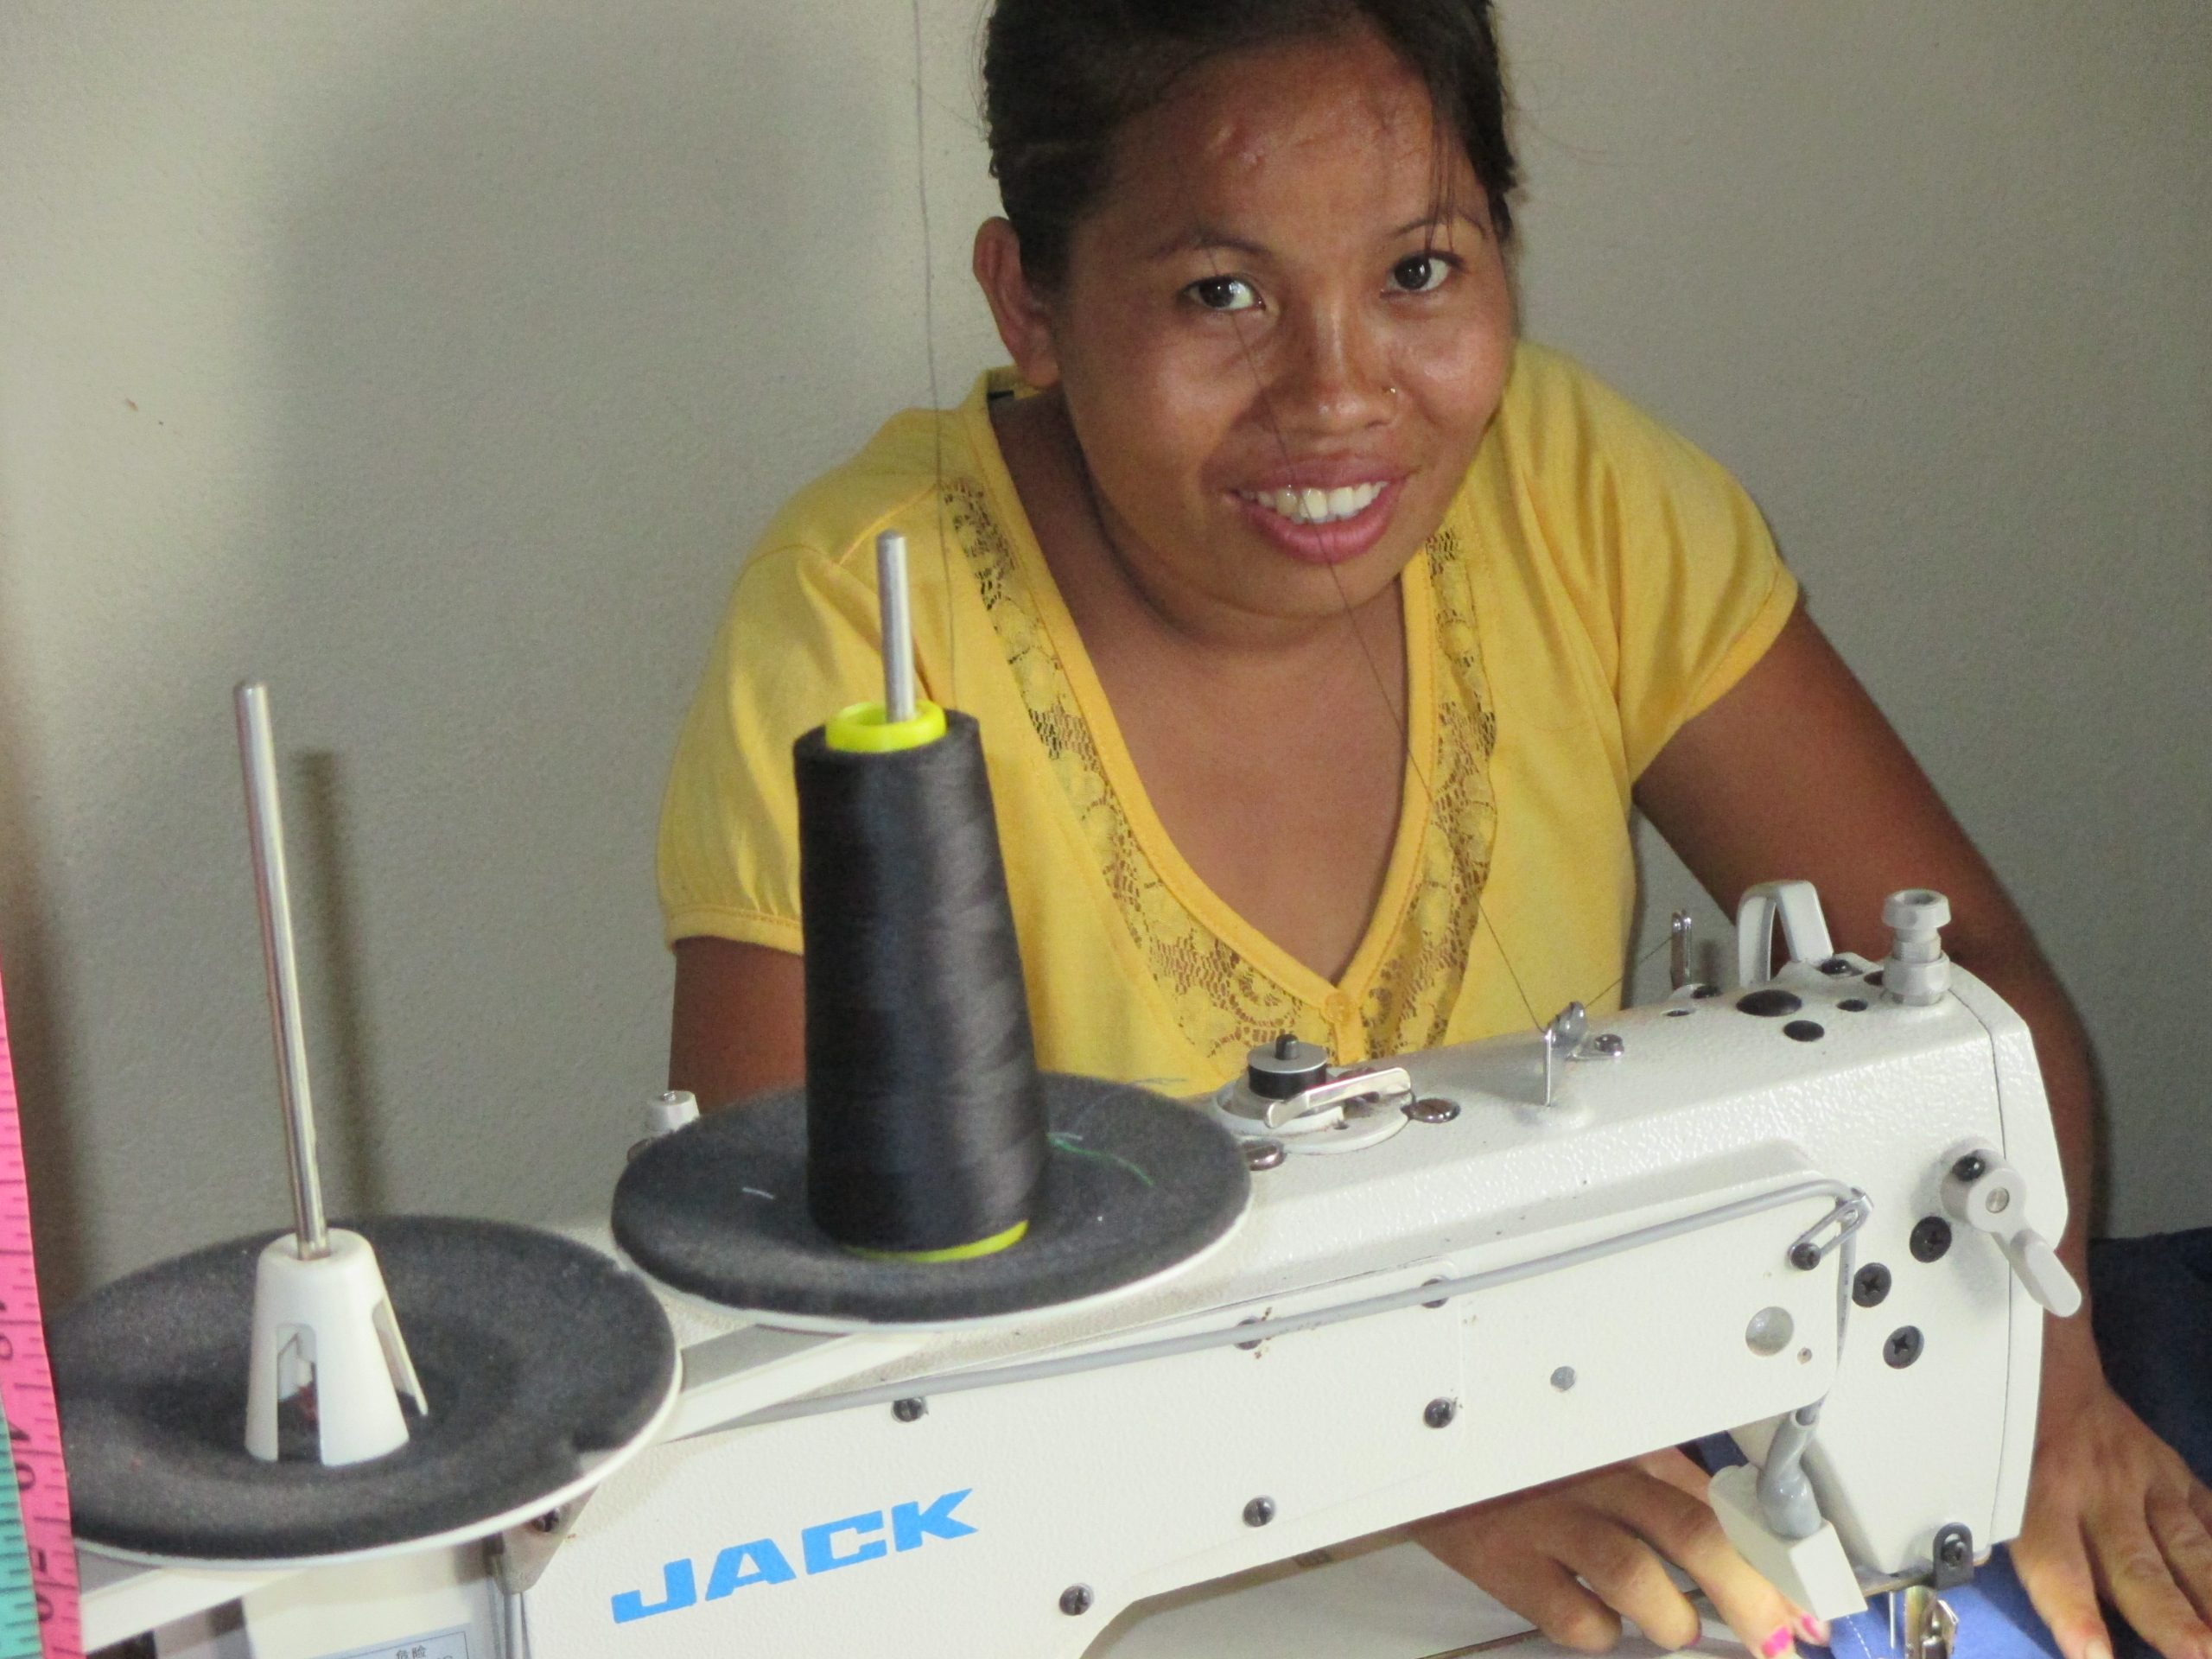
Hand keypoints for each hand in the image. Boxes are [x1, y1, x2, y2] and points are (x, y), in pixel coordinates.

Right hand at [1416, 1449, 1824, 1655]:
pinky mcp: (1506, 1564)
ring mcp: (1549, 1521)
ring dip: (1673, 1619)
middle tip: (1774, 1642)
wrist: (1425, 1459)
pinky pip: (1575, 1616)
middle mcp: (1595, 1480)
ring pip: (1637, 1575)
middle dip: (1749, 1599)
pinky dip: (1600, 1634)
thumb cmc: (1526, 1468)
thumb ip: (1668, 1494)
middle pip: (1692, 1536)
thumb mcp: (1600, 1458)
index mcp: (1627, 1450)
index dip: (1773, 1564)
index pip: (1720, 1504)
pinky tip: (1597, 1624)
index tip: (1805, 1610)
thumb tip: (1755, 1566)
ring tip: (1673, 1630)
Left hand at [2010, 1343, 2211, 1658]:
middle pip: (2135, 1564)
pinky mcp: (2177, 1475)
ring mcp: (2145, 1483)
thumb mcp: (1994, 1481)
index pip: (2057, 1564)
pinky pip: (2211, 1516)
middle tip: (2196, 1652)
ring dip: (2210, 1595)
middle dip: (2168, 1616)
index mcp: (2042, 1498)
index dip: (2074, 1613)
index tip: (2093, 1655)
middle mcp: (2098, 1493)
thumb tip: (1983, 1569)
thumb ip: (2000, 1530)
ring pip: (2188, 1546)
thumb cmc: (2019, 1445)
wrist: (2054, 1376)